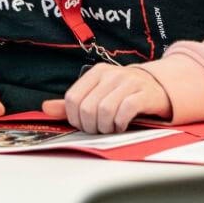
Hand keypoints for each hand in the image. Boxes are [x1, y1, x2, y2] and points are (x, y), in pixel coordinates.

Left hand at [42, 65, 172, 133]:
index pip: (72, 98)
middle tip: (99, 129)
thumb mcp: (97, 93)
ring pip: (105, 110)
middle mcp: (111, 74)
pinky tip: (122, 125)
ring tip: (111, 128)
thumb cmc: (124, 93)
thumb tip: (46, 108)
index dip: (74, 118)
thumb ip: (72, 102)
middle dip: (90, 126)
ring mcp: (129, 82)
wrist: (158, 87)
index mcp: (96, 73)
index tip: (83, 125)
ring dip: (106, 126)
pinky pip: (125, 111)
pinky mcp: (144, 93)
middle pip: (87, 107)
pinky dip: (121, 123)